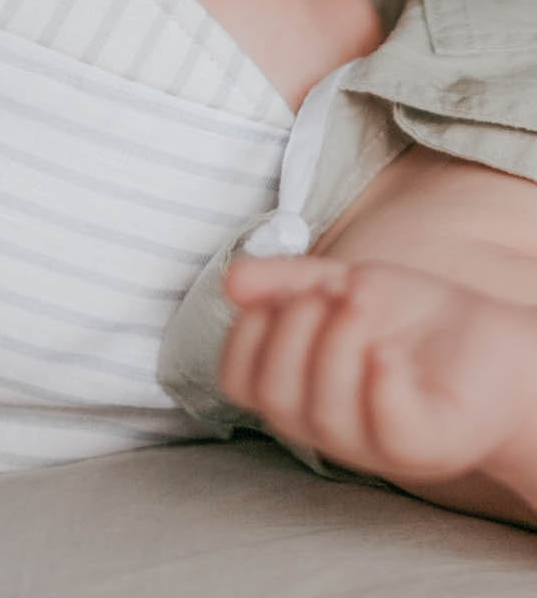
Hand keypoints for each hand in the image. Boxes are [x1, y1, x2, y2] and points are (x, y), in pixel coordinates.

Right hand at [218, 255, 536, 483]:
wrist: (496, 340)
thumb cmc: (411, 318)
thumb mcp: (338, 281)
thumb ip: (284, 280)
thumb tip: (229, 279)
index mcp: (298, 389)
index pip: (236, 378)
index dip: (246, 332)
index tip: (285, 295)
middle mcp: (326, 424)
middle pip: (272, 394)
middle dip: (291, 331)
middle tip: (328, 294)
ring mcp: (374, 442)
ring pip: (322, 411)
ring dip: (335, 342)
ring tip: (361, 301)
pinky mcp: (427, 446)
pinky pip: (387, 426)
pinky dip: (380, 381)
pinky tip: (388, 351)